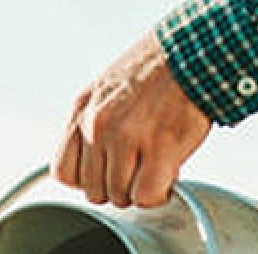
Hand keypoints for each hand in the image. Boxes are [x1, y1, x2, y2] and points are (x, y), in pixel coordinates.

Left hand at [53, 32, 211, 207]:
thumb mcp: (107, 90)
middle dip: (119, 187)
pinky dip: (159, 193)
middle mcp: (97, 125)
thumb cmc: (156, 73)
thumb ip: (93, 125)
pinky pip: (145, 196)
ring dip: (141, 189)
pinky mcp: (158, 148)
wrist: (194, 53)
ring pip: (120, 197)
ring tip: (156, 165)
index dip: (88, 180)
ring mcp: (125, 138)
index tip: (107, 173)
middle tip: (140, 168)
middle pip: (94, 191)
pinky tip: (168, 175)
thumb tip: (94, 167)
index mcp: (81, 110)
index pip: (64, 173)